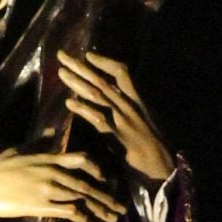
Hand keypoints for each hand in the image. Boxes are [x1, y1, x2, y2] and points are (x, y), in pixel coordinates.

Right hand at [0, 148, 124, 221]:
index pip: (80, 159)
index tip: (105, 179)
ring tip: (111, 218)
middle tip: (119, 207)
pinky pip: (69, 210)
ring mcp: (48, 189)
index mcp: (47, 158)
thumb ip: (38, 143)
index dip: (97, 169)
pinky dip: (82, 217)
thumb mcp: (18, 150)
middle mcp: (52, 172)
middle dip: (105, 196)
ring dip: (99, 209)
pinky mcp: (41, 205)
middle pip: (86, 183)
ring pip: (82, 197)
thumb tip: (51, 133)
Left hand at [54, 49, 174, 185]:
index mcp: (136, 100)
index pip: (121, 73)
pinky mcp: (117, 136)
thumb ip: (127, 108)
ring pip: (97, 95)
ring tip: (61, 73)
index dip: (104, 62)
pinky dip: (83, 110)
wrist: (161, 166)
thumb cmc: (152, 146)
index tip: (88, 54)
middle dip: (81, 67)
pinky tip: (69, 103)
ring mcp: (122, 120)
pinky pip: (97, 119)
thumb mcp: (142, 120)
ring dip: (77, 83)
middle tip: (62, 55)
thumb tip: (111, 97)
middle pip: (102, 80)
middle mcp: (129, 105)